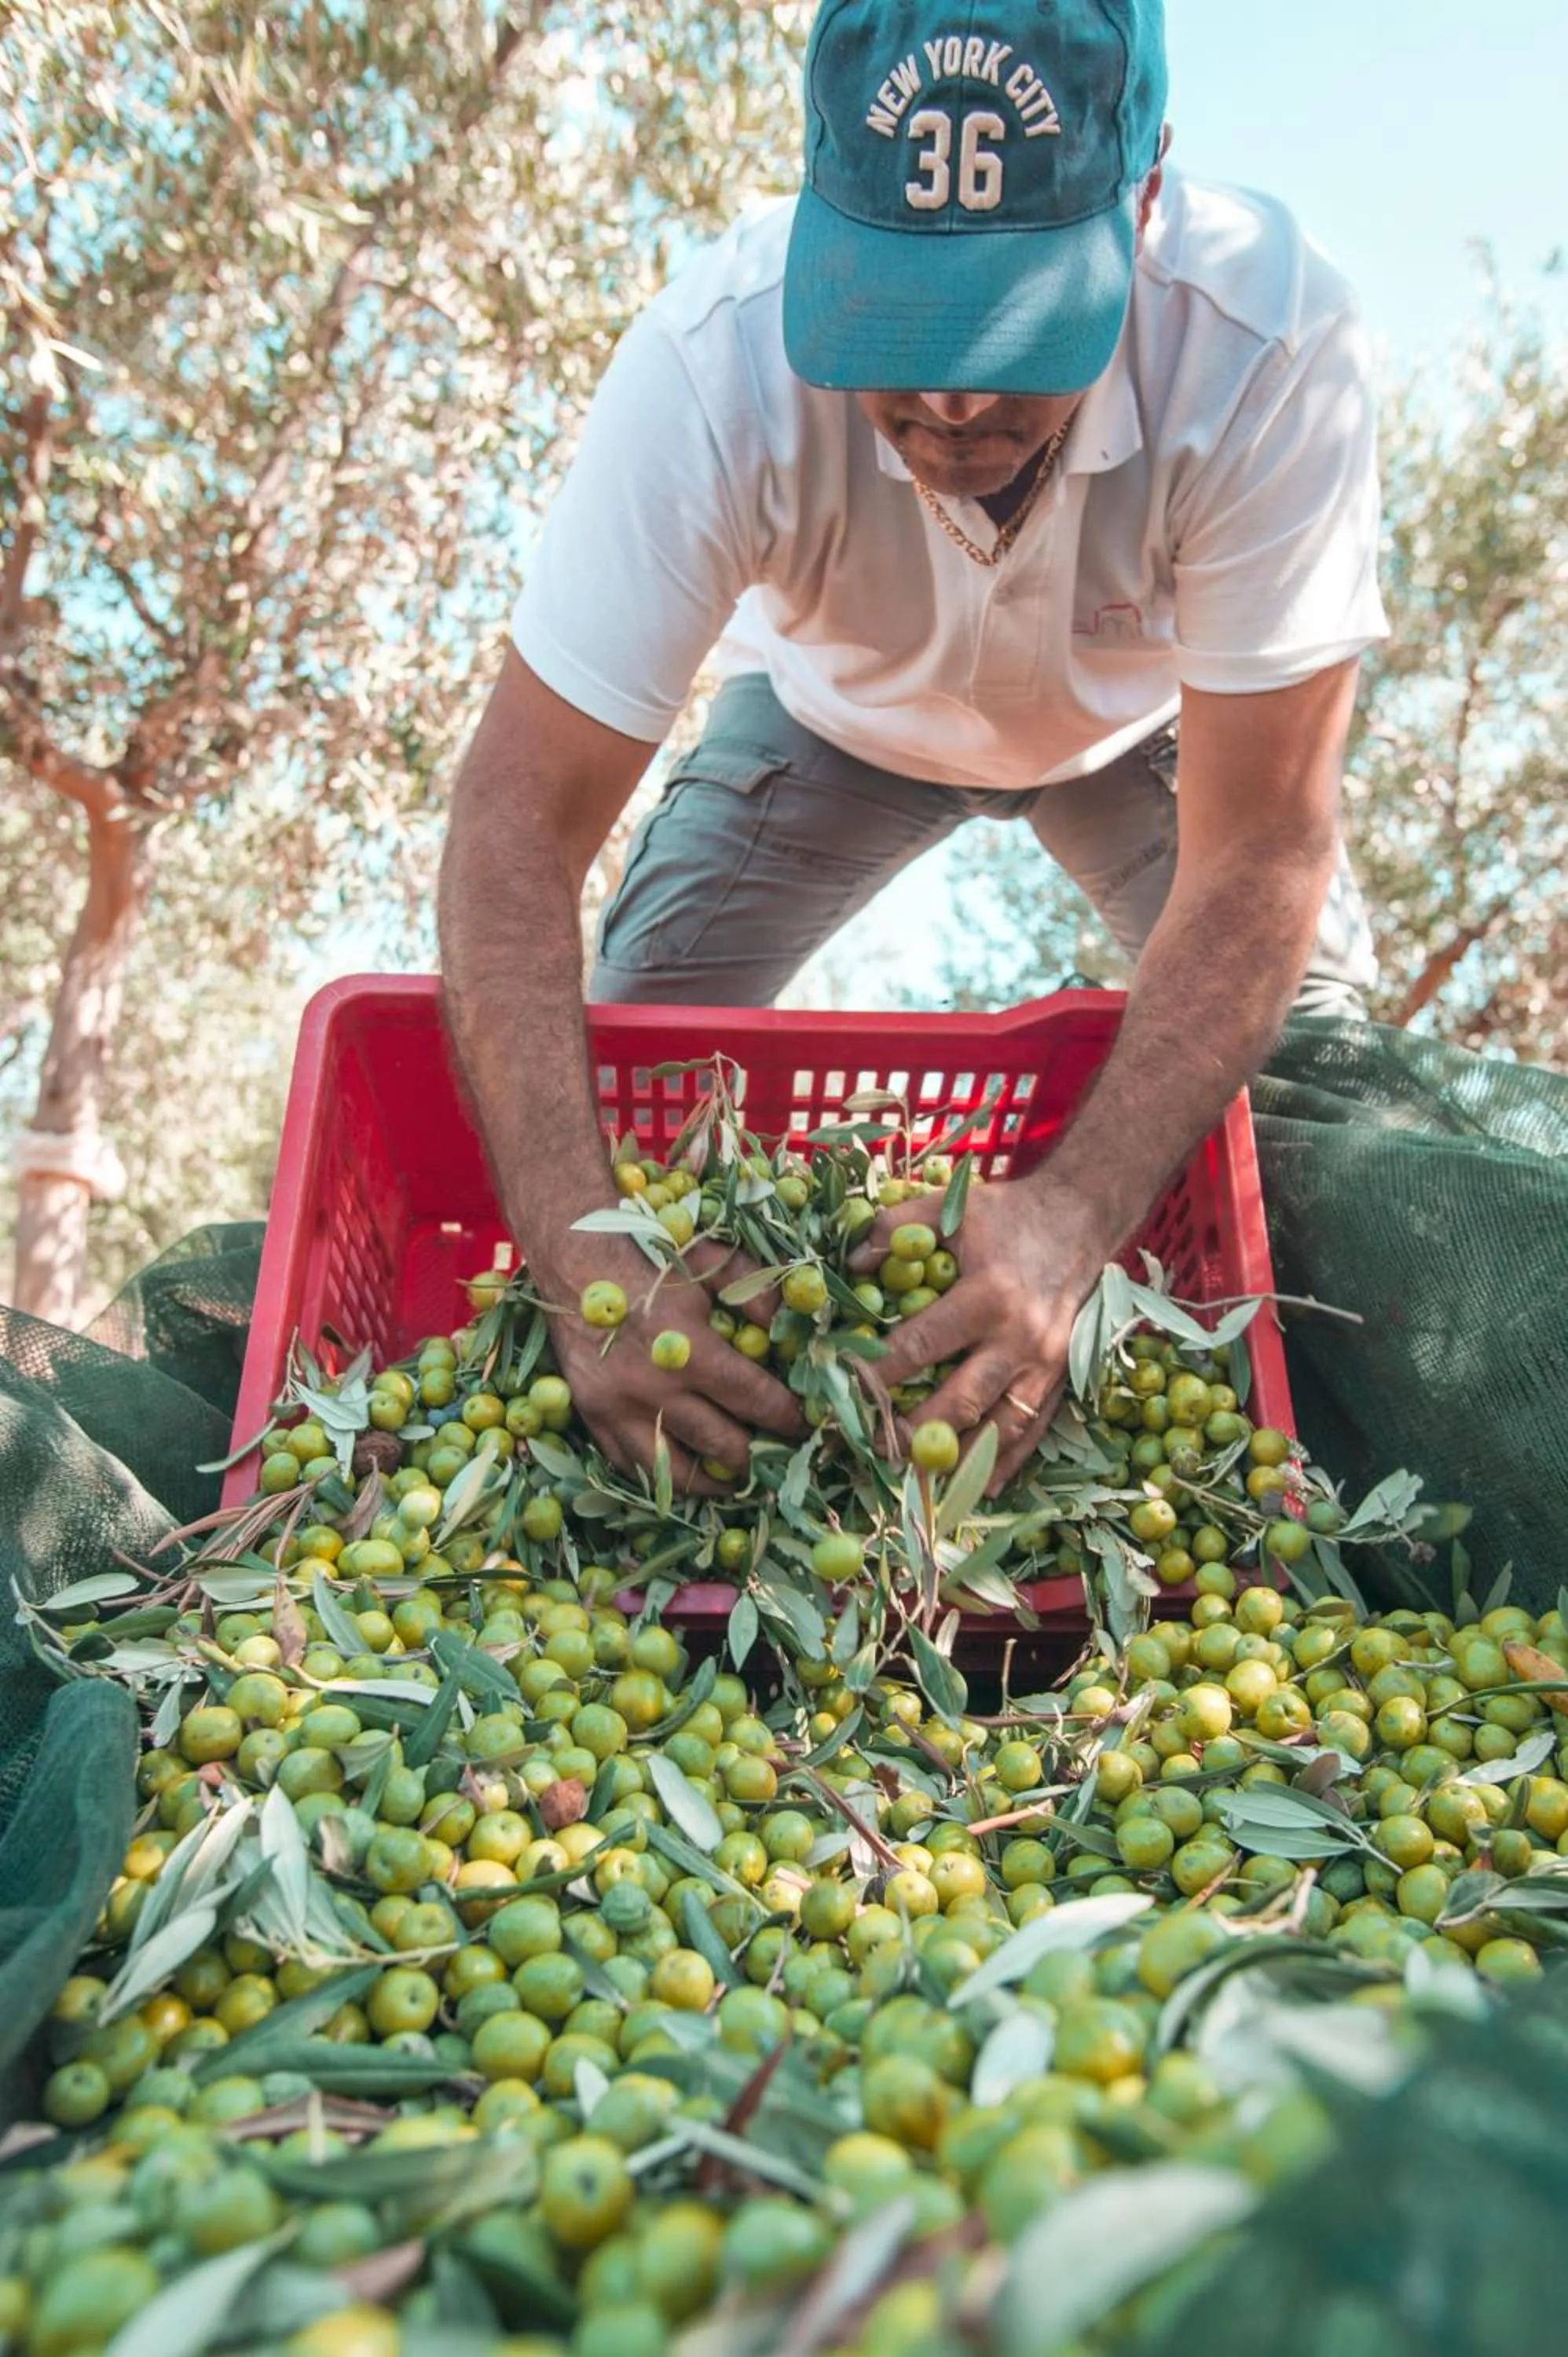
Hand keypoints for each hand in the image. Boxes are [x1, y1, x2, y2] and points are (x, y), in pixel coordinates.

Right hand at [540, 1232, 803, 1494]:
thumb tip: (794, 1331)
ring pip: (674, 1473)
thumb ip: (758, 1294)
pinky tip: (685, 1469)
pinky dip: (662, 1476)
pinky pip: (631, 1467)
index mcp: (690, 1351)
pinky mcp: (592, 1417)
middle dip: (757, 1455)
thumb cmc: (650, 1259)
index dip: (786, 1417)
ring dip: (712, 1481)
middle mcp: (653, 1391)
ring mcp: (618, 1410)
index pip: (753, 1400)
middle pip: (721, 1445)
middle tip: (777, 1455)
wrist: (574, 1261)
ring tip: (735, 1479)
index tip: (805, 1425)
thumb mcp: (712, 1262)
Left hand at [853, 1176, 1108, 1490]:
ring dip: (958, 1460)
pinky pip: (1033, 1431)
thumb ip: (896, 1227)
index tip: (844, 1389)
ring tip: (914, 1478)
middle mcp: (1021, 1339)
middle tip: (872, 1448)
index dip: (879, 1372)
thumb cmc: (1010, 1216)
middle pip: (961, 1402)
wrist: (1082, 1219)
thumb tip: (851, 1265)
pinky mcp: (1061, 1378)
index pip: (921, 1346)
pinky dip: (1006, 1464)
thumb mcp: (953, 1208)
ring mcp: (1046, 1365)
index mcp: (989, 1296)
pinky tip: (977, 1488)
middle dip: (914, 1431)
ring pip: (999, 1429)